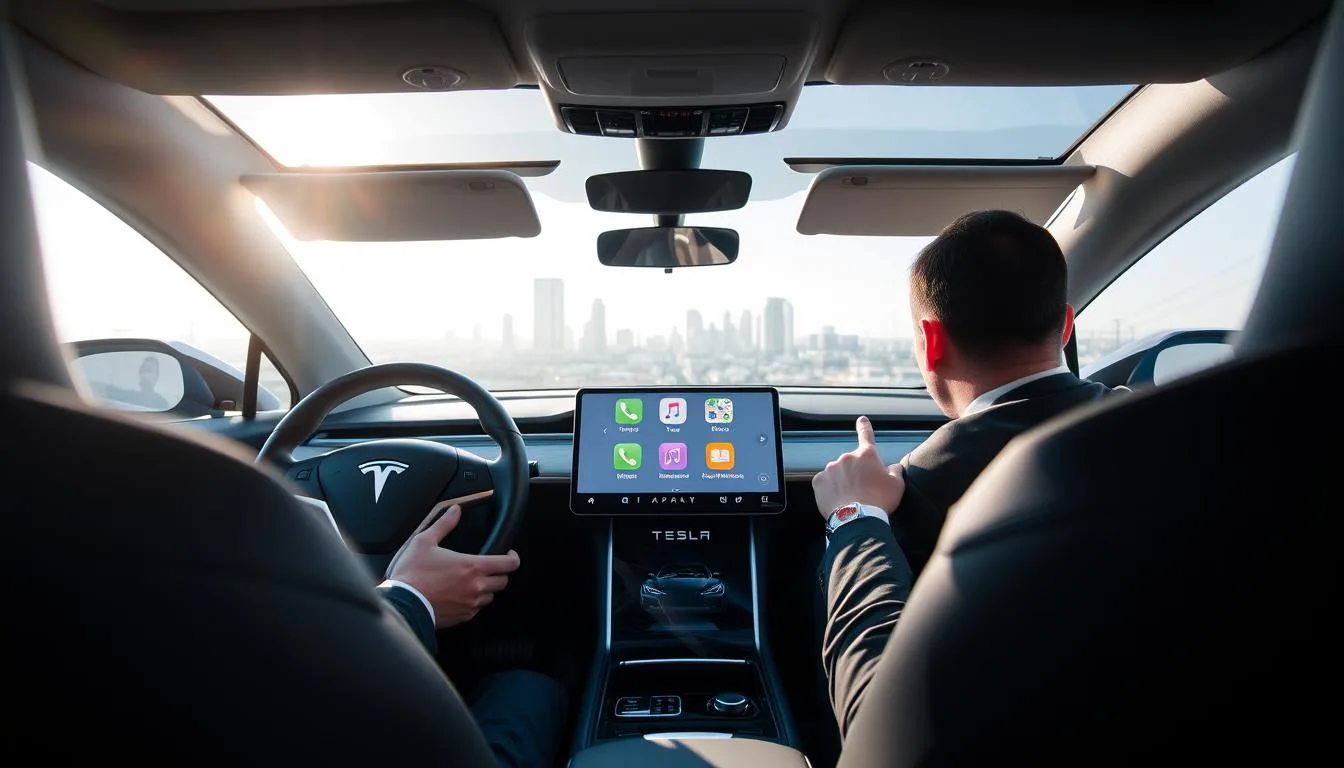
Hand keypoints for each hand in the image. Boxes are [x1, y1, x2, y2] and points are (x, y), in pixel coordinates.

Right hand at [386, 504, 520, 627]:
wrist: (402, 603)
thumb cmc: (412, 573)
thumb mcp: (425, 542)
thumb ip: (444, 524)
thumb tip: (455, 510)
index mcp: (473, 566)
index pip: (509, 564)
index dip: (513, 558)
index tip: (509, 554)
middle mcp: (477, 586)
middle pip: (503, 581)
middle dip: (499, 573)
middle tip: (489, 567)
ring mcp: (471, 603)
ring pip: (490, 596)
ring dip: (486, 588)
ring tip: (472, 581)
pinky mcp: (463, 617)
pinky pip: (477, 609)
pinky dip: (473, 601)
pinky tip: (460, 594)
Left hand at [812, 416, 905, 519]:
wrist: (858, 519)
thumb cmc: (880, 501)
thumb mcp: (897, 485)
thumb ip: (895, 471)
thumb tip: (892, 467)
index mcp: (867, 455)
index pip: (866, 435)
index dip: (864, 427)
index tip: (861, 419)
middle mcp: (847, 457)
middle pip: (852, 463)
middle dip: (856, 473)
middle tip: (862, 490)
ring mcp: (831, 468)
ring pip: (837, 473)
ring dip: (843, 481)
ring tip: (850, 499)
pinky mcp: (819, 481)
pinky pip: (825, 483)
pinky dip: (830, 490)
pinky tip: (838, 500)